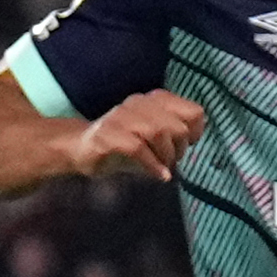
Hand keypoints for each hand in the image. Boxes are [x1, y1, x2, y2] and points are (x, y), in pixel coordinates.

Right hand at [76, 88, 205, 185]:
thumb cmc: (123, 143)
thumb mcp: (153, 135)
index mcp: (154, 100)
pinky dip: (152, 165)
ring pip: (157, 132)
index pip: (194, 111)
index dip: (196, 133)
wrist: (80, 147)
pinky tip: (159, 176)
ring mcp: (121, 118)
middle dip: (180, 149)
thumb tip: (194, 139)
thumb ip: (174, 132)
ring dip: (166, 156)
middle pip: (177, 125)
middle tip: (173, 161)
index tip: (188, 146)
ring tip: (164, 167)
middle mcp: (139, 103)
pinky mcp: (107, 135)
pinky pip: (137, 148)